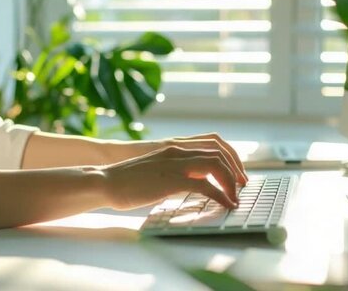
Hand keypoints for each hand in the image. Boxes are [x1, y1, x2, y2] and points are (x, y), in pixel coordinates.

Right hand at [102, 145, 240, 209]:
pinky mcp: (172, 180)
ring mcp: (175, 164)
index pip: (213, 143)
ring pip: (216, 164)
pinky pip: (206, 185)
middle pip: (219, 152)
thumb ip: (175, 173)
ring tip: (235, 196)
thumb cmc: (127, 181)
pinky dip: (221, 195)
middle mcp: (178, 151)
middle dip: (235, 169)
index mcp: (175, 148)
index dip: (230, 157)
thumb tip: (192, 186)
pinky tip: (226, 204)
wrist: (106, 181)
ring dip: (231, 181)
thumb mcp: (156, 171)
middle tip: (241, 186)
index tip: (236, 173)